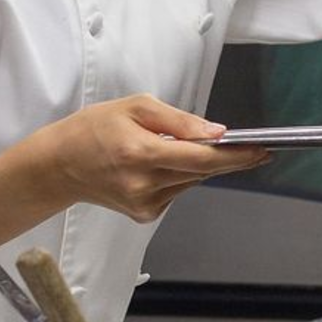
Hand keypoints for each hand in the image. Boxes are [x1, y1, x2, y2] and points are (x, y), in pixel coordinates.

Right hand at [23, 94, 270, 222]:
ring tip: (196, 145)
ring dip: (202, 165)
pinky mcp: (144, 215)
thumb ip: (179, 120)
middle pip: (202, 173)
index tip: (260, 150)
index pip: (200, 158)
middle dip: (230, 160)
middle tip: (256, 149)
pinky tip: (167, 161)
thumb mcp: (136, 107)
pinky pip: (177, 190)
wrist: (61, 164)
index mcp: (141, 154)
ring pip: (191, 181)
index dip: (235, 155)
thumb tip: (215, 133)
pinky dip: (182, 175)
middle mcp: (144, 185)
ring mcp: (144, 205)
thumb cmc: (94, 129)